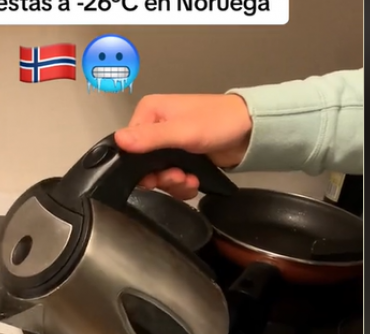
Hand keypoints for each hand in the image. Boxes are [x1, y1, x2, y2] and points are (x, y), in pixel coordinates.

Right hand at [114, 94, 252, 199]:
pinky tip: (194, 182)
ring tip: (190, 180)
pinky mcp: (182, 158)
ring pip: (158, 174)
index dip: (138, 165)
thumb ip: (151, 138)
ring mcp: (168, 144)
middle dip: (161, 177)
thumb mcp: (183, 131)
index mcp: (149, 112)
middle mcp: (155, 127)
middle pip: (143, 164)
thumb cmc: (219, 123)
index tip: (155, 177)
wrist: (251, 131)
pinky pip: (171, 177)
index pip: (129, 145)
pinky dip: (181, 184)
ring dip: (173, 183)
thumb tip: (117, 140)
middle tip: (178, 178)